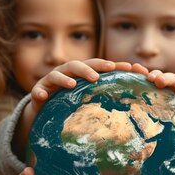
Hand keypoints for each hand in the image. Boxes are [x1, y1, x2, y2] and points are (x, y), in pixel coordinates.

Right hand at [29, 59, 147, 113]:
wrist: (45, 109)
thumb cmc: (72, 103)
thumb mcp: (89, 100)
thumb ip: (107, 99)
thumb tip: (136, 107)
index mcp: (83, 74)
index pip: (99, 66)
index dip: (112, 65)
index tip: (128, 68)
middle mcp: (68, 73)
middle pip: (78, 66)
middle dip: (88, 69)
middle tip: (98, 77)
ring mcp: (52, 81)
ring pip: (58, 75)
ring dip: (65, 79)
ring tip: (72, 85)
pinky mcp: (39, 91)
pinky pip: (38, 90)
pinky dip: (40, 92)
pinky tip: (43, 96)